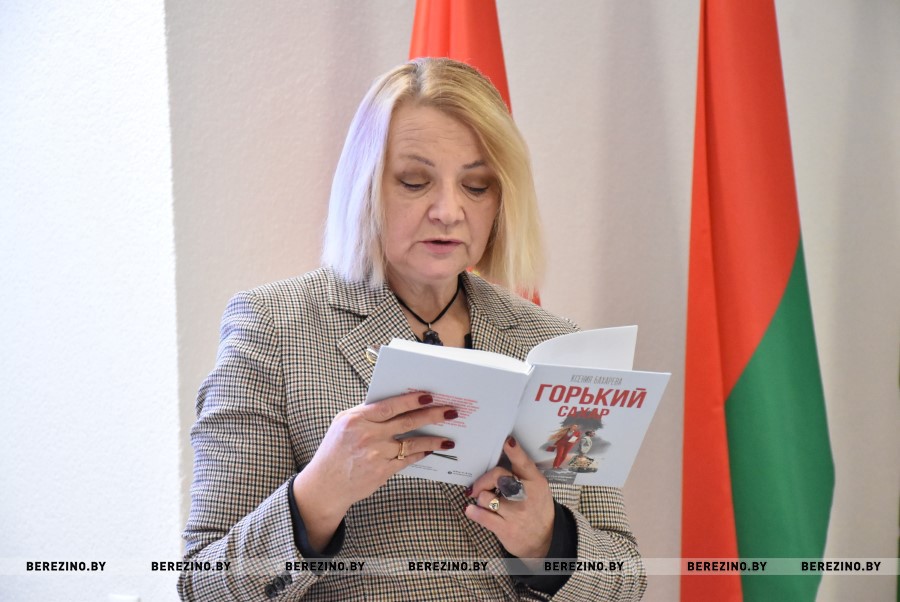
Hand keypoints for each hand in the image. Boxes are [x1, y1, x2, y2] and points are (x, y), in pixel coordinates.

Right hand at [293, 391, 455, 549]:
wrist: (325, 485)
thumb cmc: (335, 451)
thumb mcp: (343, 424)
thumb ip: (366, 413)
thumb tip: (395, 403)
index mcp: (356, 418)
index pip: (390, 405)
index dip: (411, 400)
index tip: (429, 396)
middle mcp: (367, 435)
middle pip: (407, 422)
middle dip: (432, 415)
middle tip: (450, 412)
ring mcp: (375, 454)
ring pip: (412, 443)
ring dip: (433, 440)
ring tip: (448, 439)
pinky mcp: (382, 471)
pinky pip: (407, 459)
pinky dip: (420, 454)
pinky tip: (430, 451)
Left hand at [465, 436, 554, 559]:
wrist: (544, 540)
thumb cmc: (536, 508)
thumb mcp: (537, 487)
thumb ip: (521, 473)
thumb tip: (498, 456)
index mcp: (535, 481)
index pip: (524, 463)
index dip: (515, 451)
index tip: (507, 441)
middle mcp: (526, 495)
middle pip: (496, 476)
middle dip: (484, 480)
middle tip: (481, 486)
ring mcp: (516, 513)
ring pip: (485, 496)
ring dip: (482, 498)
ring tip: (487, 503)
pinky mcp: (505, 528)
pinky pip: (481, 515)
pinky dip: (473, 511)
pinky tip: (472, 510)